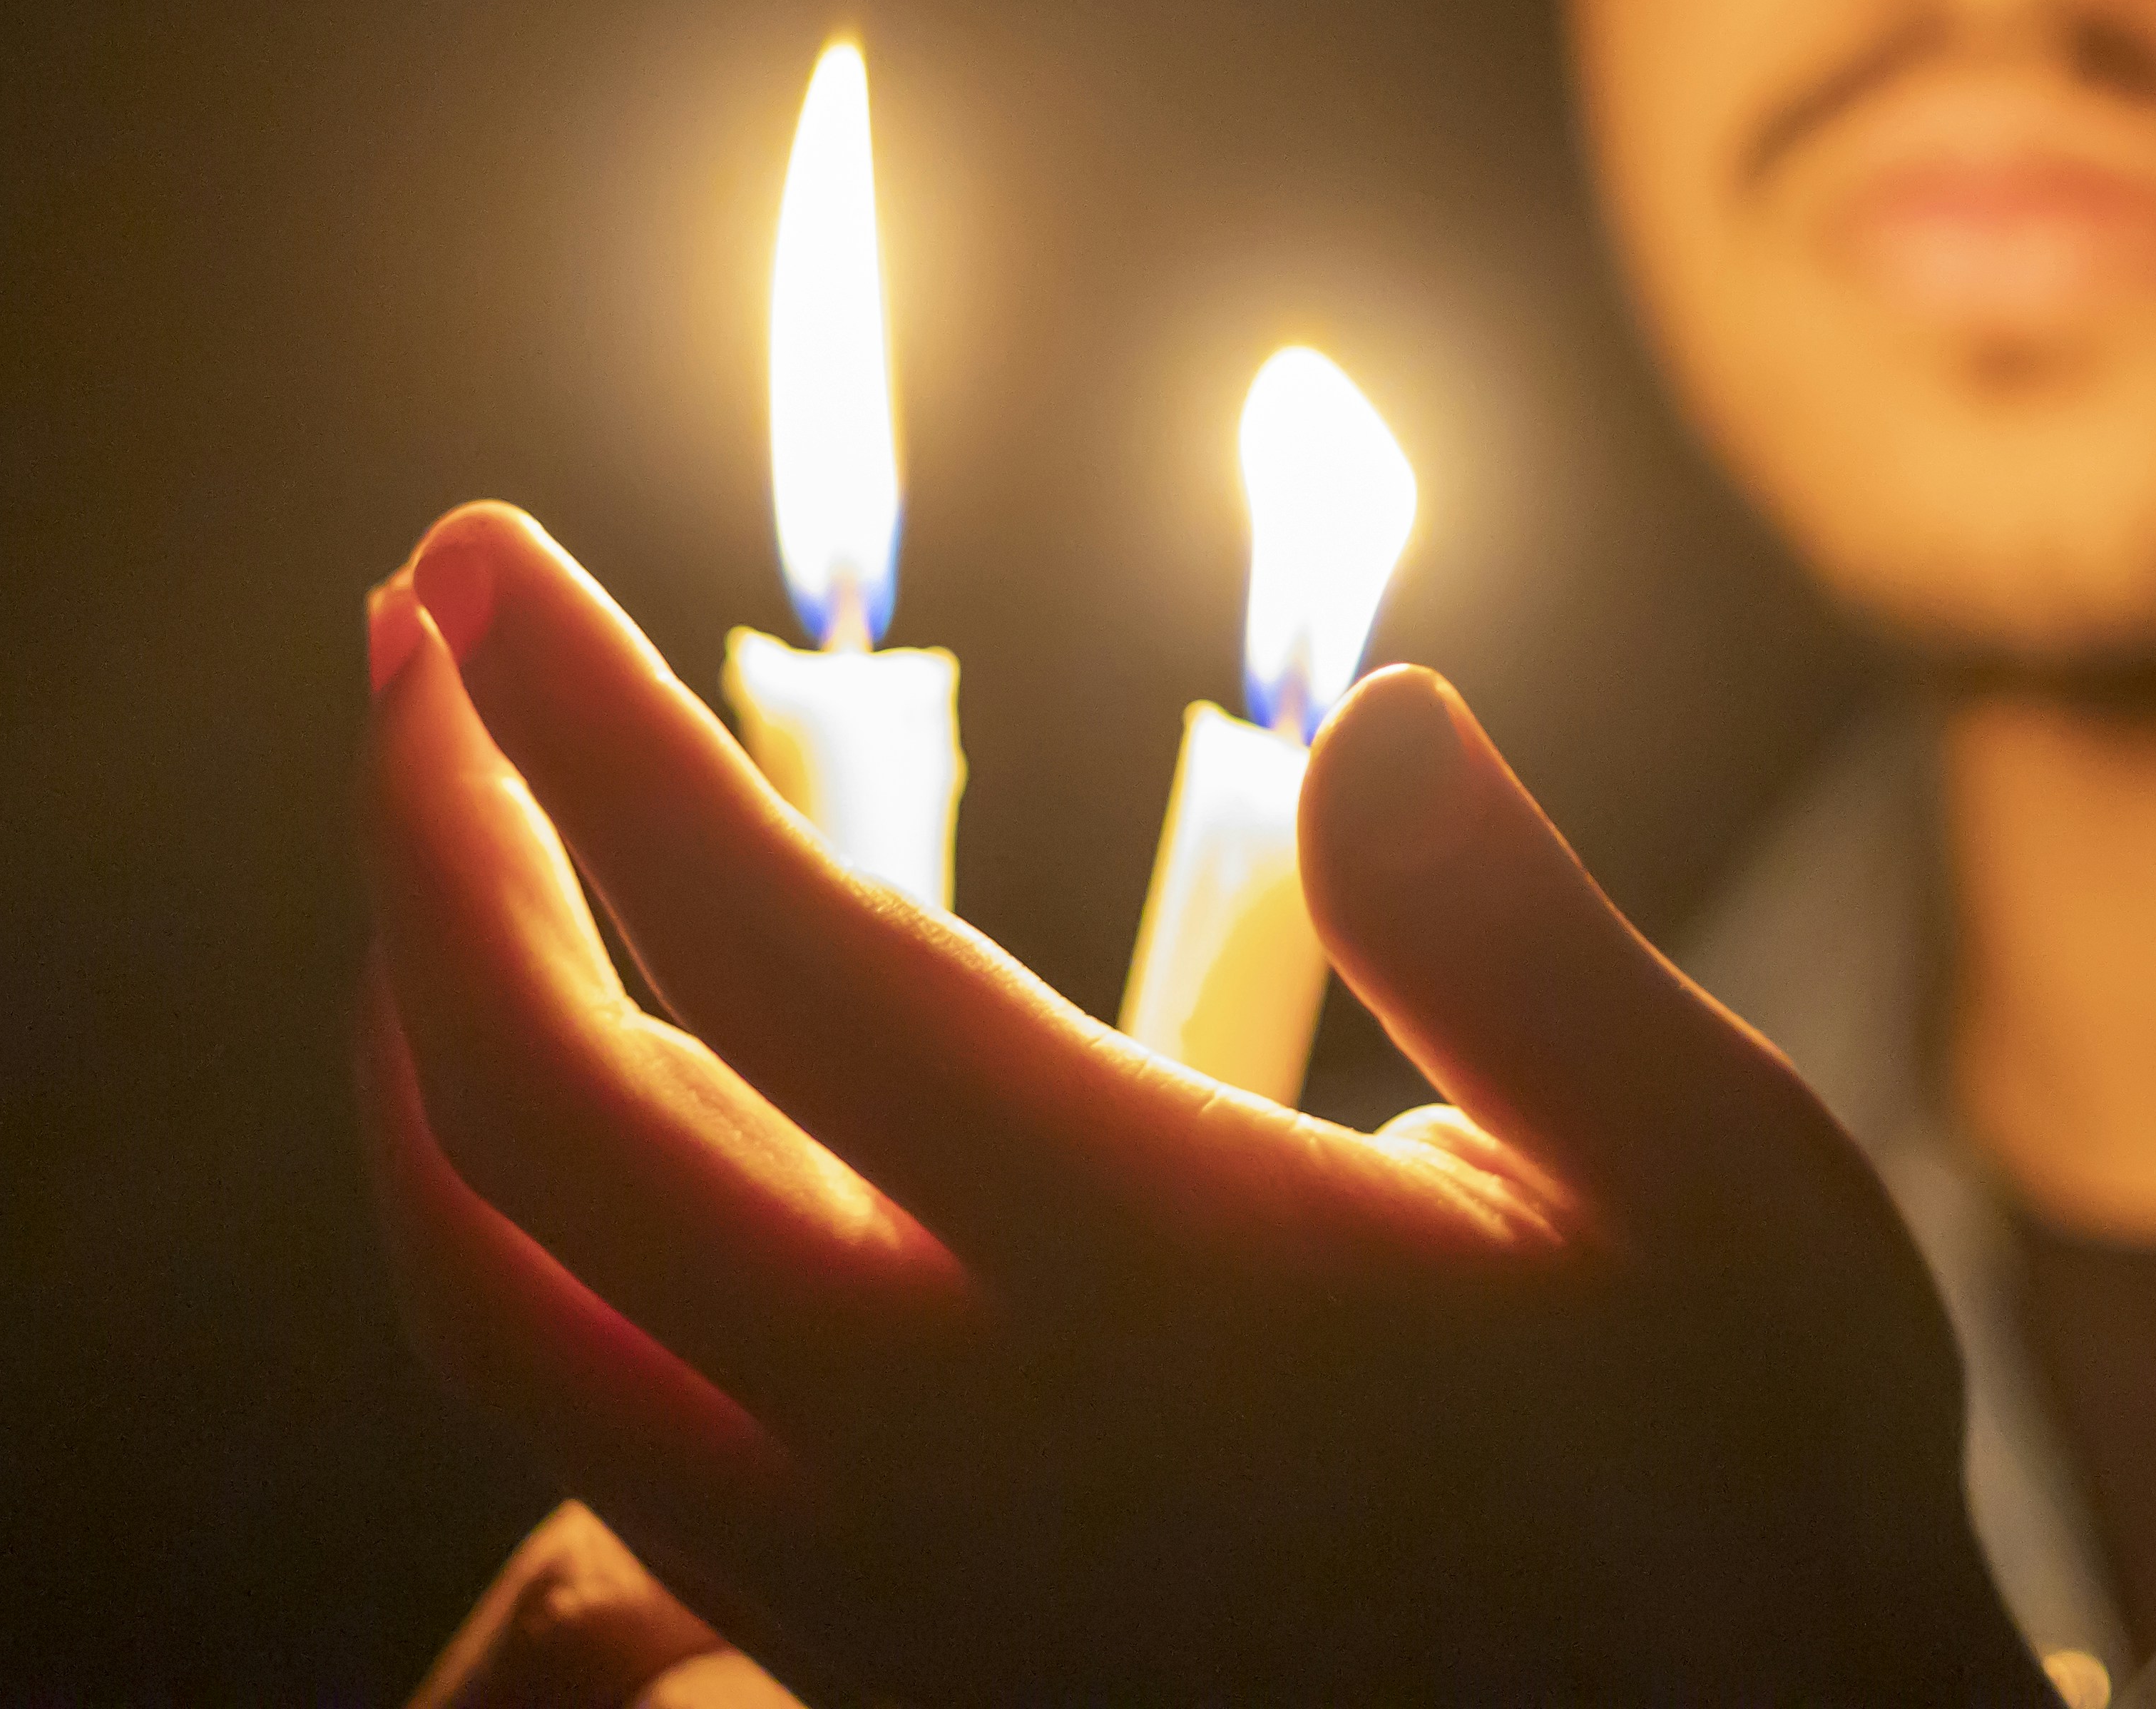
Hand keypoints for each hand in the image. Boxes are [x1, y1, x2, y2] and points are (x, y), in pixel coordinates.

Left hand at [353, 504, 2048, 1706]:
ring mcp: (883, 1582)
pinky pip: (577, 1436)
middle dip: (432, 843)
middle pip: (545, 1122)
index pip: (785, 954)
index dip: (599, 736)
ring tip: (439, 833)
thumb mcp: (1733, 1203)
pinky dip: (491, 1225)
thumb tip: (1376, 713)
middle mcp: (956, 1443)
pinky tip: (556, 1102)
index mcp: (1161, 1280)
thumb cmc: (1742, 1491)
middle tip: (413, 627)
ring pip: (496, 1305)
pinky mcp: (880, 1665)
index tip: (486, 558)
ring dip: (418, 1040)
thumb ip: (1528, 955)